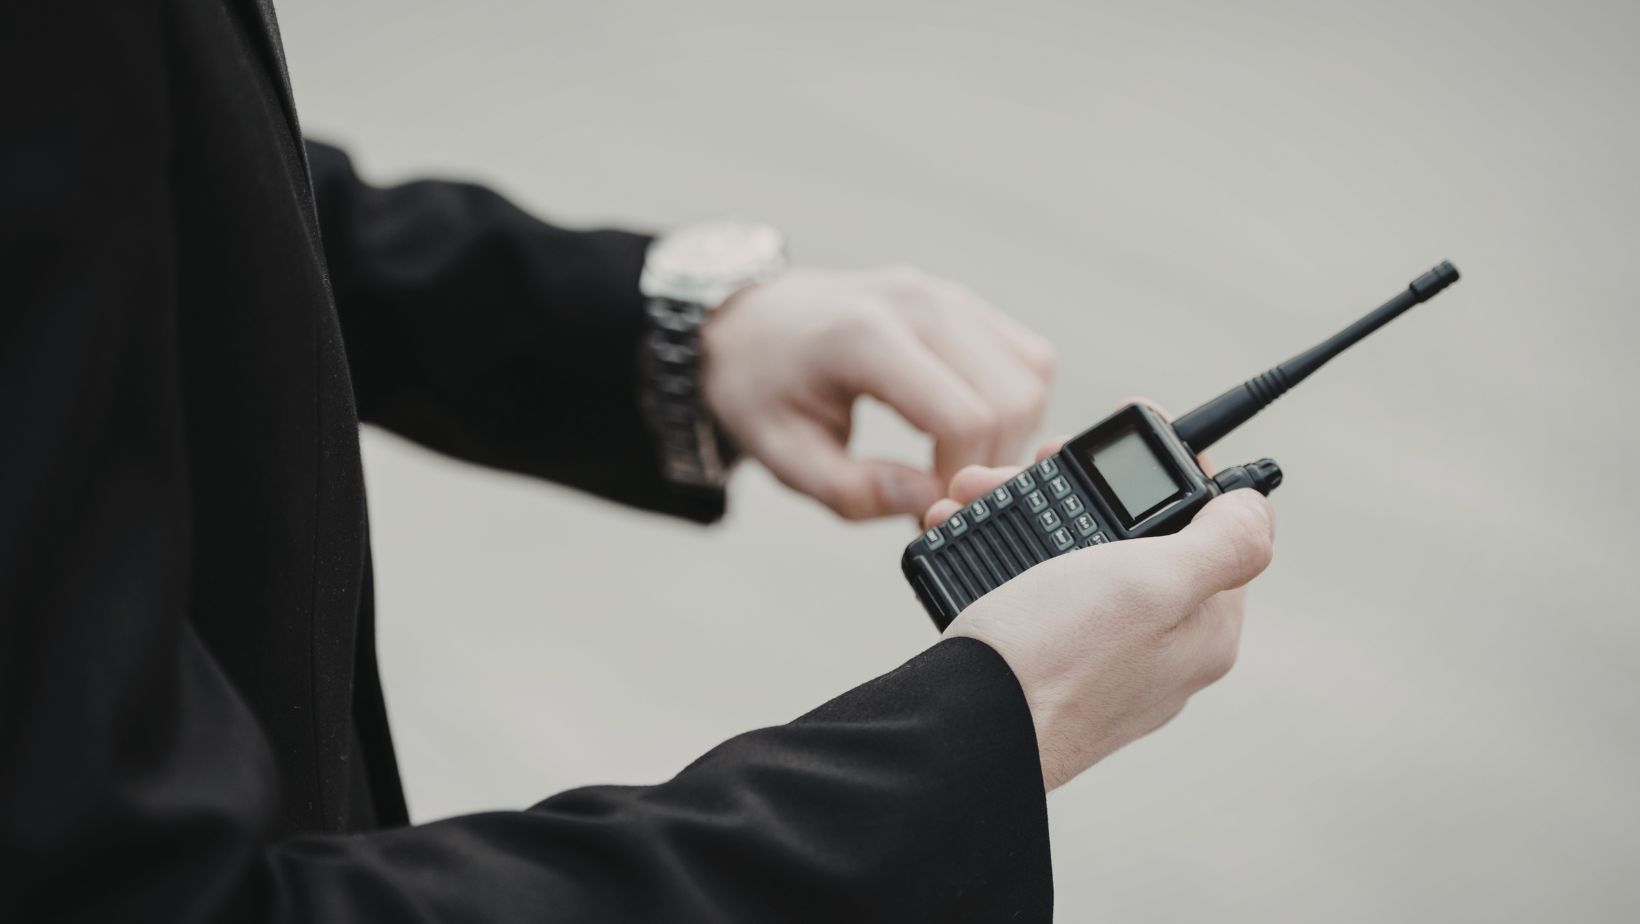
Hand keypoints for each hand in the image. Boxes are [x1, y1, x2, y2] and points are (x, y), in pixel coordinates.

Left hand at [700, 266, 1055, 519]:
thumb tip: (932, 504)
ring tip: (955, 465)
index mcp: (866, 337)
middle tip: (946, 497)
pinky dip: (1015, 402)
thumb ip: (855, 490)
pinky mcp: (963, 301)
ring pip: (1033, 373)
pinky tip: (966, 430)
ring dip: (1012, 433)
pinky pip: (1027, 355)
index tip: (927, 512)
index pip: (963, 417)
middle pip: (1012, 396)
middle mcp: (919, 303)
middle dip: (992, 462)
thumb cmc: (760, 390)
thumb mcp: (784, 455)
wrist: (749, 321)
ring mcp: (946, 294)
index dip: (959, 479)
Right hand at [926, 428, 1274, 790]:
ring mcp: (1101, 660)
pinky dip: (1000, 555)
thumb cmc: (1055, 659)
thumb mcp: (1154, 583)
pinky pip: (1033, 591)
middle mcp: (1159, 647)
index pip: (1209, 521)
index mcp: (1203, 626)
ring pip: (1074, 555)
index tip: (1111, 440)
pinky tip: (961, 535)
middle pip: (1132, 532)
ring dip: (1025, 510)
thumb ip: (1223, 541)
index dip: (1164, 468)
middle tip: (1028, 462)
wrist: (962, 731)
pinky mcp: (1046, 667)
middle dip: (1074, 485)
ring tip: (972, 494)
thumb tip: (1258, 507)